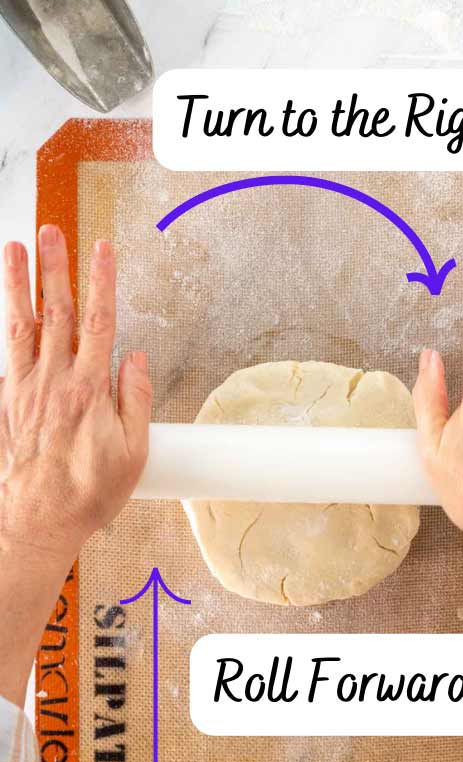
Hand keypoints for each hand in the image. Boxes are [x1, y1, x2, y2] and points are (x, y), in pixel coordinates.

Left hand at [1, 228, 150, 565]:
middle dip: (54, 266)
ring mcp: (25, 387)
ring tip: (16, 248)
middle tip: (51, 230)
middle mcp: (54, 379)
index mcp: (90, 388)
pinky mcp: (7, 400)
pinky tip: (9, 311)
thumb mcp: (132, 453)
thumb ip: (135, 401)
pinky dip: (8, 325)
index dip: (100, 280)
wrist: (37, 517)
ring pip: (22, 322)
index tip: (101, 248)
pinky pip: (6, 352)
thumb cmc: (88, 492)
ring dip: (19, 282)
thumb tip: (137, 361)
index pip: (98, 320)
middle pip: (55, 310)